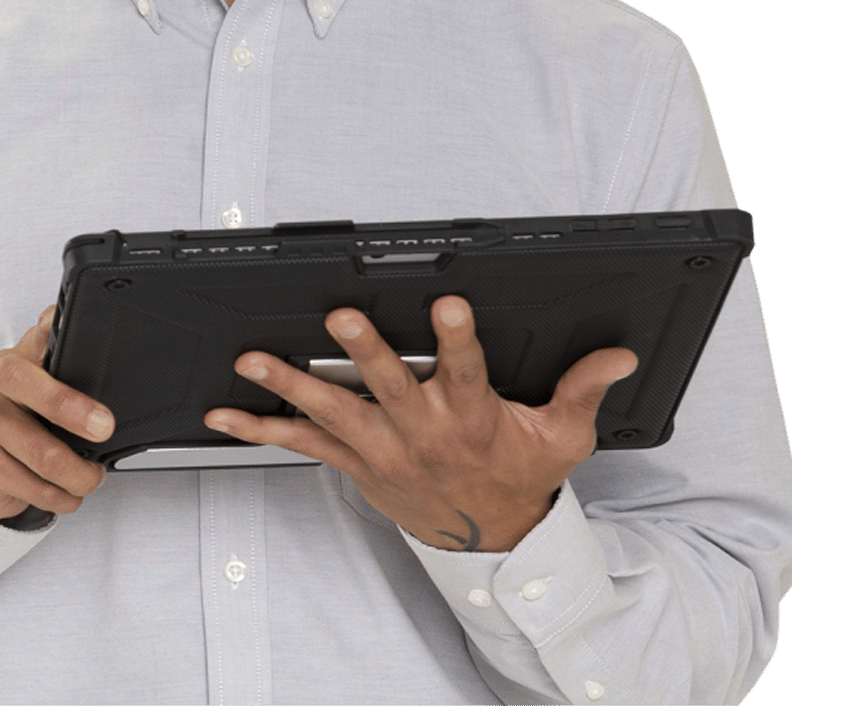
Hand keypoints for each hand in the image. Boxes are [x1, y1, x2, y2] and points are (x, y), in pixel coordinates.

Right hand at [0, 305, 115, 522]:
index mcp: (12, 359)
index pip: (39, 338)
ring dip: (80, 475)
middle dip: (75, 413)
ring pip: (43, 456)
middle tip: (105, 428)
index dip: (59, 336)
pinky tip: (68, 492)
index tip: (87, 349)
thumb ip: (62, 360)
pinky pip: (33, 488)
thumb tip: (99, 347)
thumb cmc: (18, 414)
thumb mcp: (37, 382)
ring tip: (91, 476)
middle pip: (38, 394)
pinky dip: (62, 497)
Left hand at [204, 295, 636, 552]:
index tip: (446, 304)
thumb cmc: (519, 475)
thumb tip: (616, 354)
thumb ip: (582, 389)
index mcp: (472, 417)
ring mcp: (380, 448)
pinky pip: (299, 444)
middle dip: (364, 349)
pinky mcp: (352, 461)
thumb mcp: (562, 437)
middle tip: (339, 316)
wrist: (488, 538)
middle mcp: (421, 431)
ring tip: (253, 359)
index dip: (456, 337)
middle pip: (388, 385)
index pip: (465, 371)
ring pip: (331, 410)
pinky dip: (259, 427)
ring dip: (289, 383)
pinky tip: (223, 412)